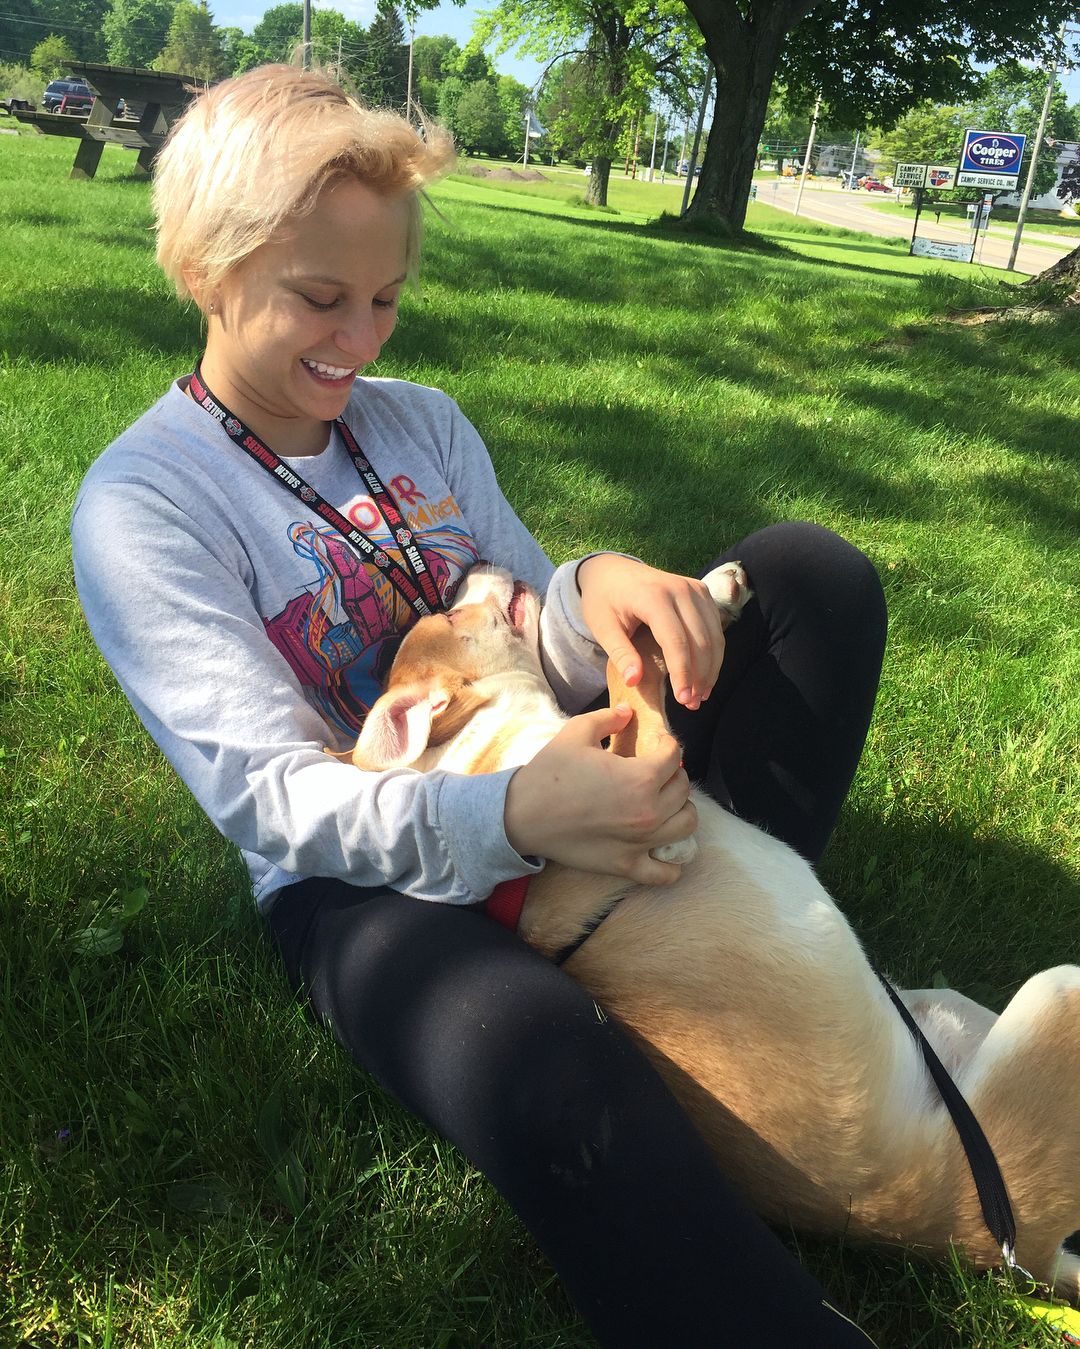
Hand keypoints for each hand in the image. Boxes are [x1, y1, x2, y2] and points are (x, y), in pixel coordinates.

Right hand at [504, 704, 696, 884]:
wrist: (523, 815)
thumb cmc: (550, 773)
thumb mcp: (576, 733)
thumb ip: (608, 718)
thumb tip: (627, 712)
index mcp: (640, 778)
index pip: (674, 756)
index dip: (667, 744)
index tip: (658, 743)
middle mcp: (649, 812)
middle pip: (682, 789)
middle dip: (672, 774)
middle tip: (656, 771)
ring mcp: (641, 843)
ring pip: (686, 824)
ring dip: (680, 809)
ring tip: (663, 802)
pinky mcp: (627, 866)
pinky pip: (666, 872)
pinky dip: (672, 863)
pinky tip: (663, 847)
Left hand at [577, 555, 726, 708]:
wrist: (610, 571)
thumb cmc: (603, 600)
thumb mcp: (602, 627)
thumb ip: (620, 653)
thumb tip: (635, 681)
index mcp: (653, 596)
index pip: (676, 641)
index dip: (682, 673)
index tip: (681, 700)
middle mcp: (680, 589)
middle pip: (701, 640)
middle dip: (699, 676)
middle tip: (691, 704)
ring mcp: (694, 588)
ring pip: (714, 635)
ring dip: (711, 668)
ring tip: (700, 695)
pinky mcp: (702, 591)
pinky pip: (715, 627)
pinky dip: (714, 653)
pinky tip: (704, 675)